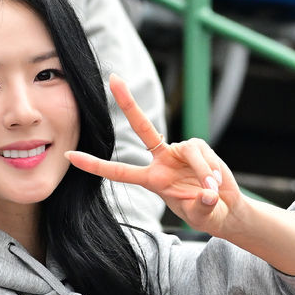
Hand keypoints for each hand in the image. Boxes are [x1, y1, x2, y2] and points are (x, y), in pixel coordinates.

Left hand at [66, 74, 245, 237]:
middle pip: (142, 127)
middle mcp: (162, 161)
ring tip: (212, 191)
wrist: (225, 209)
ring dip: (203, 172)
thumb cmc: (207, 214)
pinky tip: (217, 184)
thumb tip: (208, 195)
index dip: (94, 165)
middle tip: (114, 79)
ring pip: (189, 151)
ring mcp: (179, 151)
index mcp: (152, 180)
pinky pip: (202, 153)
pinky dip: (211, 170)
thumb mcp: (202, 215)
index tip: (69, 155)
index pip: (118, 171)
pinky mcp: (197, 146)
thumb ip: (202, 208)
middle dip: (128, 102)